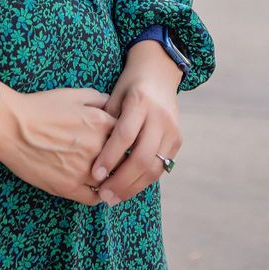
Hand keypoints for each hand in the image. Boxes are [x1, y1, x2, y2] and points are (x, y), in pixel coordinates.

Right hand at [0, 83, 116, 205]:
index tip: (125, 143)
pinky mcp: (69, 188)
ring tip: (108, 176)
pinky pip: (94, 198)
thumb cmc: (40, 107)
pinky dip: (99, 194)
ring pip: (111, 181)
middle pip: (124, 160)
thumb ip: (99, 99)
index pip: (129, 136)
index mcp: (101, 123)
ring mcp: (84, 170)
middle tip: (120, 161)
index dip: (128, 140)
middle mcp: (97, 148)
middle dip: (123, 160)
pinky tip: (96, 188)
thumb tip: (114, 106)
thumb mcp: (73, 94)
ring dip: (112, 179)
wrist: (11, 126)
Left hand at [88, 41, 183, 205]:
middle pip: (142, 157)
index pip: (125, 136)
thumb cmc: (130, 83)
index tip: (94, 174)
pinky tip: (128, 188)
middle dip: (121, 180)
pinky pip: (161, 167)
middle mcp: (160, 117)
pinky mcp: (177, 140)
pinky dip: (144, 180)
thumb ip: (106, 119)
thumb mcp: (115, 93)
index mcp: (141, 102)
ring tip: (113, 198)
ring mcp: (172, 130)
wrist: (160, 72)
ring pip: (154, 168)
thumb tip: (91, 151)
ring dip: (133, 187)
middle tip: (103, 195)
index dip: (109, 157)